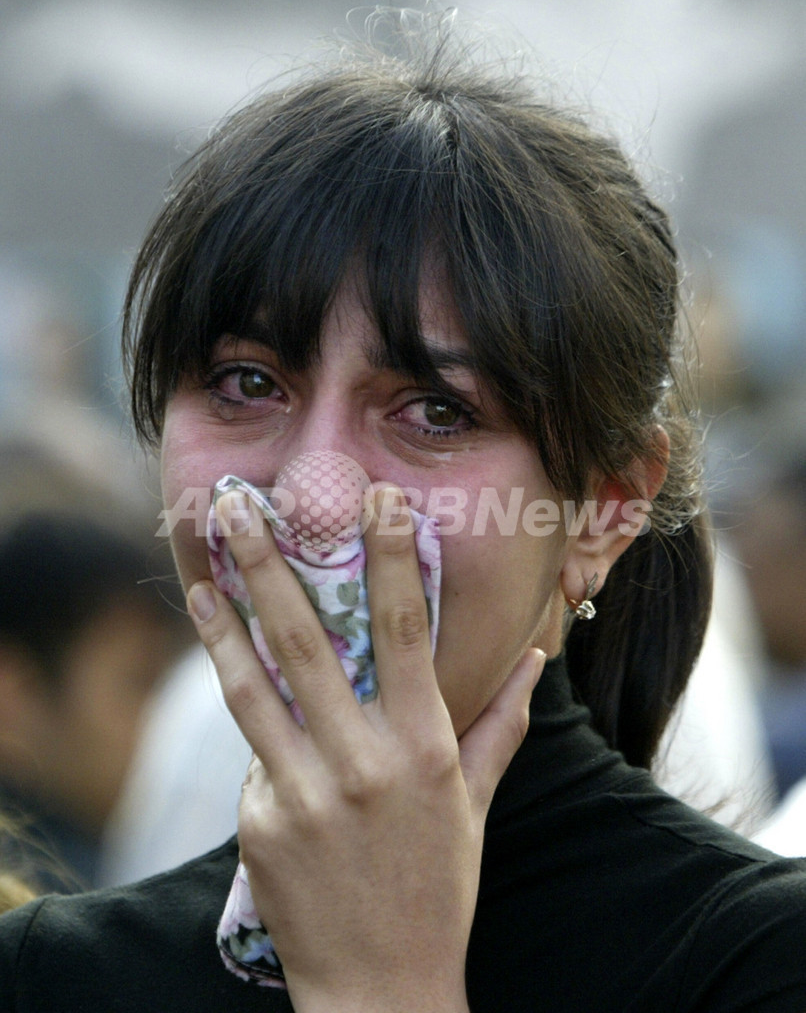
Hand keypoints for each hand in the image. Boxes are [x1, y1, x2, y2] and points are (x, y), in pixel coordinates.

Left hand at [188, 485, 543, 1012]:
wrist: (382, 989)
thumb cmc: (438, 888)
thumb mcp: (475, 805)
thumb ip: (503, 725)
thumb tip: (535, 660)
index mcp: (423, 748)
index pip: (401, 632)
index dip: (388, 559)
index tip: (375, 501)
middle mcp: (360, 762)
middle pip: (308, 642)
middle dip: (270, 566)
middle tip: (241, 509)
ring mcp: (303, 793)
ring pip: (254, 687)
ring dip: (224, 622)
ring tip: (201, 572)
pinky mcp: (260, 823)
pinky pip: (257, 754)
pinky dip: (256, 721)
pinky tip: (251, 700)